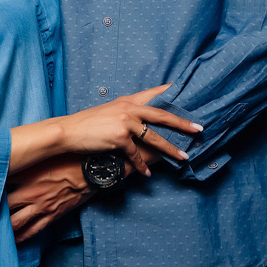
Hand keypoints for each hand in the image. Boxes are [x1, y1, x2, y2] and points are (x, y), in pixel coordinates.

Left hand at [7, 154, 92, 242]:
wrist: (93, 170)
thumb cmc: (69, 157)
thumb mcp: (43, 152)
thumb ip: (24, 156)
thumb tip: (8, 153)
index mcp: (26, 174)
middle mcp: (30, 192)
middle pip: (3, 206)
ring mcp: (41, 206)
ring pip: (16, 223)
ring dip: (3, 229)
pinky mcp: (52, 215)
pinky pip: (34, 230)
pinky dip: (22, 237)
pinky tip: (14, 241)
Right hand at [59, 83, 200, 175]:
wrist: (68, 131)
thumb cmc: (87, 123)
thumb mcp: (109, 110)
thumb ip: (127, 111)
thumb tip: (143, 120)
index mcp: (128, 100)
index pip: (155, 93)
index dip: (173, 93)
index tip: (191, 94)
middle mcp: (129, 108)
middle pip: (163, 115)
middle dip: (182, 123)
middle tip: (198, 129)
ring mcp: (125, 122)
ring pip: (155, 138)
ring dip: (170, 149)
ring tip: (183, 157)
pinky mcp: (120, 138)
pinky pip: (136, 154)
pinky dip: (142, 166)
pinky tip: (147, 173)